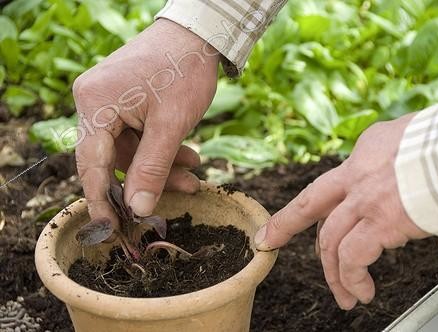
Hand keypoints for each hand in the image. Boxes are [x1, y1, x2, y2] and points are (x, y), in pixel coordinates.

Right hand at [73, 19, 218, 233]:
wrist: (197, 35)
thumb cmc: (184, 71)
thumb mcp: (172, 125)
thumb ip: (153, 168)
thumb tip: (139, 208)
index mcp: (96, 104)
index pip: (91, 164)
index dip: (101, 200)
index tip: (113, 228)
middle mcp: (93, 101)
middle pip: (113, 158)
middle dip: (148, 179)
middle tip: (179, 193)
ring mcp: (108, 100)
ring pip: (130, 150)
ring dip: (161, 165)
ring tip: (194, 174)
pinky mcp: (124, 100)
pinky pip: (137, 135)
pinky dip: (161, 149)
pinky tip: (188, 156)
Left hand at [254, 113, 429, 308]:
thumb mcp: (409, 138)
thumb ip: (393, 157)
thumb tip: (396, 173)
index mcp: (364, 153)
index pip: (331, 186)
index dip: (317, 205)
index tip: (301, 215)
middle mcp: (357, 174)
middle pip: (310, 203)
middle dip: (285, 224)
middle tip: (271, 240)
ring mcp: (365, 199)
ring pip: (330, 239)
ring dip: (333, 272)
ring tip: (344, 295)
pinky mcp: (380, 222)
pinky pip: (352, 257)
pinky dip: (352, 277)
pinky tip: (362, 290)